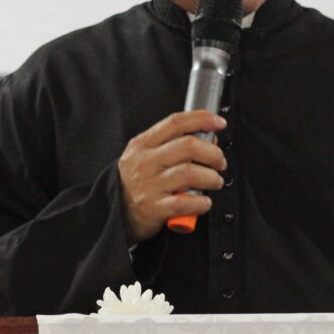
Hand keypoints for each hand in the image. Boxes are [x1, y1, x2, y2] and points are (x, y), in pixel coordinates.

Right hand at [118, 110, 227, 244]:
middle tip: (219, 162)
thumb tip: (208, 140)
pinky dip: (201, 202)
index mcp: (143, 144)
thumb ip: (171, 145)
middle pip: (188, 146)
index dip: (202, 119)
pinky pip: (185, 203)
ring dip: (211, 178)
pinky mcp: (154, 208)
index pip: (176, 123)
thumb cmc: (136, 183)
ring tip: (215, 182)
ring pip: (190, 173)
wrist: (114, 214)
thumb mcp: (144, 156)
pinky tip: (204, 202)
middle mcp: (145, 162)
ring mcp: (149, 185)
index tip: (218, 123)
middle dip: (213, 153)